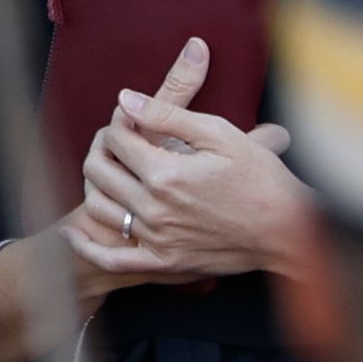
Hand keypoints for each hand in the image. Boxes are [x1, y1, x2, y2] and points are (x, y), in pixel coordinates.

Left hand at [65, 37, 308, 284]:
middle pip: (99, 169)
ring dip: (93, 184)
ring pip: (99, 206)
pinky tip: (72, 234)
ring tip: (105, 171)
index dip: (118, 122)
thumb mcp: (219, 134)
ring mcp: (156, 238)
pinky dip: (86, 247)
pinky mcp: (162, 262)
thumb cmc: (261, 178)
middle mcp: (154, 208)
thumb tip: (123, 99)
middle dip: (101, 148)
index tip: (129, 119)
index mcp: (166, 173)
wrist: (289, 231)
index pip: (116, 138)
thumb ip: (167, 113)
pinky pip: (112, 259)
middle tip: (115, 141)